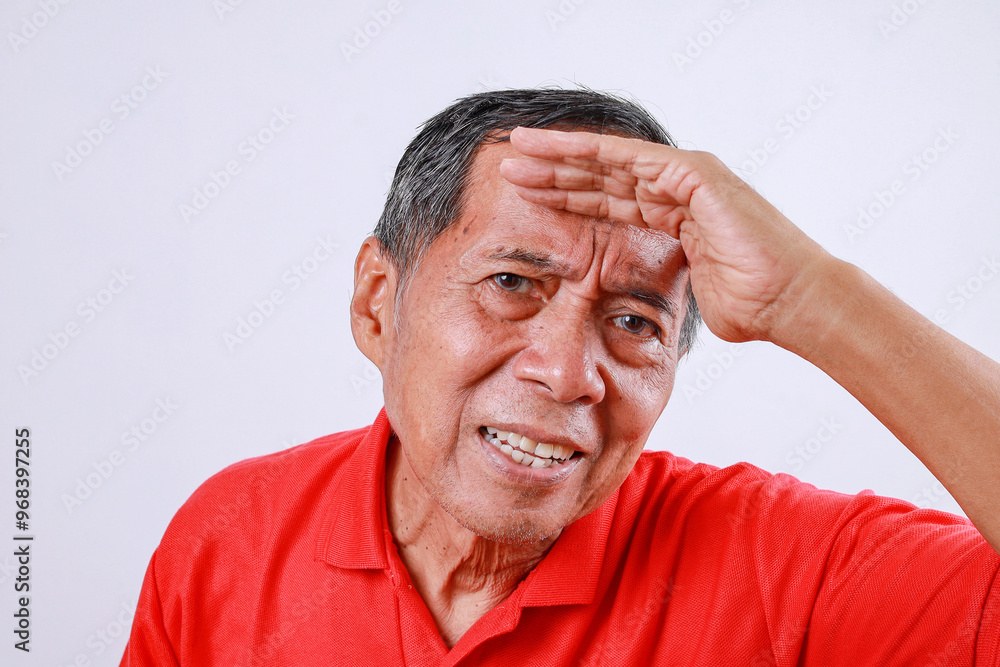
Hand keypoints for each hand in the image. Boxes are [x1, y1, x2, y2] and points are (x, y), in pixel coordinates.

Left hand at [500, 127, 830, 345]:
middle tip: (508, 165)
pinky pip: (630, 159)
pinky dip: (591, 152)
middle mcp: (676, 189)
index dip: (565, 196)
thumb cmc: (752, 306)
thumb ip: (660, 285)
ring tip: (517, 151)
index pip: (607, 201)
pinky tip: (555, 148)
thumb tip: (638, 309)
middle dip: (552, 170)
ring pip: (609, 160)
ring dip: (560, 156)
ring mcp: (686, 176)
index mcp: (673, 216)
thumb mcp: (687, 293)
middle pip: (600, 176)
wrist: (792, 303)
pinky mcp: (695, 174)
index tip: (525, 198)